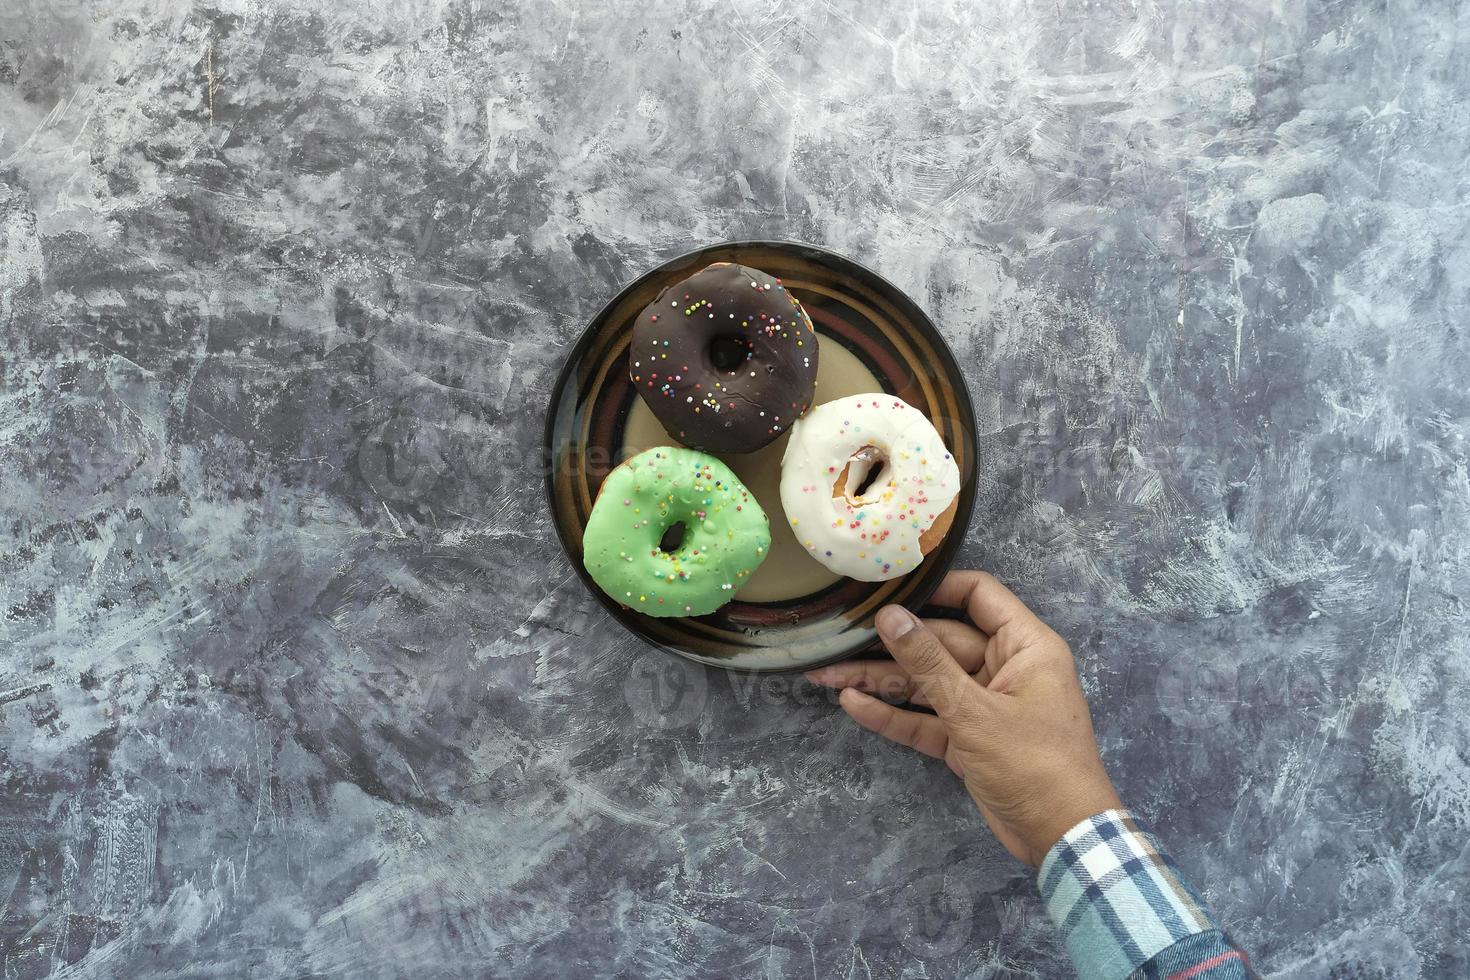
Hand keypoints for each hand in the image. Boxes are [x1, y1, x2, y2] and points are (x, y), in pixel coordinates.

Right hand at [805, 571, 1121, 866]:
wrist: (1060, 837)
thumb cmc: (1032, 763)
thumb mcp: (974, 710)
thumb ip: (927, 661)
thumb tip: (889, 615)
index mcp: (1024, 646)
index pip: (978, 595)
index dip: (934, 587)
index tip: (888, 588)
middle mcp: (1004, 668)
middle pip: (939, 642)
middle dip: (888, 645)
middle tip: (837, 639)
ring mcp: (984, 705)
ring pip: (926, 682)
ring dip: (880, 681)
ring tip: (825, 673)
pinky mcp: (968, 739)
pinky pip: (926, 718)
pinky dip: (893, 714)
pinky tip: (852, 703)